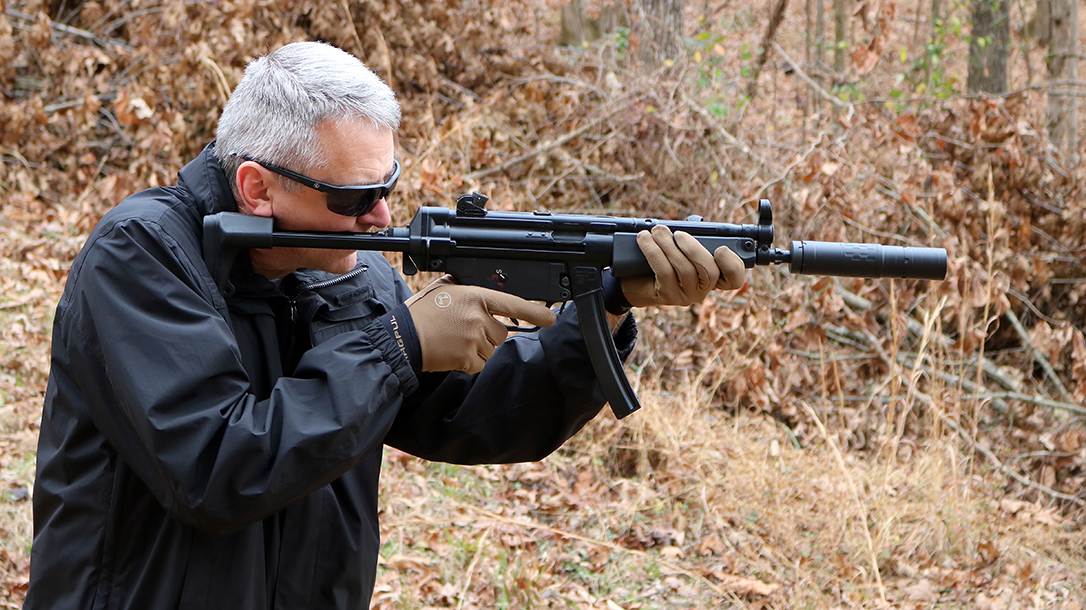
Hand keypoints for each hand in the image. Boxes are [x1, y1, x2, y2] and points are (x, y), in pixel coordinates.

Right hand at [406, 275, 555, 373]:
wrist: (404, 338)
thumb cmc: (422, 312)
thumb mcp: (444, 287)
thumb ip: (466, 286)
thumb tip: (482, 287)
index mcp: (475, 297)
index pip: (512, 304)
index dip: (534, 312)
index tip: (550, 318)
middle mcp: (478, 318)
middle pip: (501, 332)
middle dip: (487, 333)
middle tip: (463, 330)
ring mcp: (475, 340)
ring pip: (492, 349)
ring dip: (479, 348)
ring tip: (456, 340)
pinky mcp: (468, 360)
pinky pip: (480, 364)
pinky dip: (470, 362)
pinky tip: (454, 352)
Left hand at [621, 225, 745, 306]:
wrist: (635, 280)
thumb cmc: (662, 259)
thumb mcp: (680, 248)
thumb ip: (693, 239)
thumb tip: (693, 226)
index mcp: (713, 277)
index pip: (734, 279)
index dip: (733, 265)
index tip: (720, 249)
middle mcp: (703, 290)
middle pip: (710, 272)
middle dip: (694, 249)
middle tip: (678, 234)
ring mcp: (686, 296)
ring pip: (685, 270)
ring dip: (669, 245)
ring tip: (657, 231)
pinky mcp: (667, 296)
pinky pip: (664, 272)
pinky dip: (654, 251)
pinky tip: (645, 239)